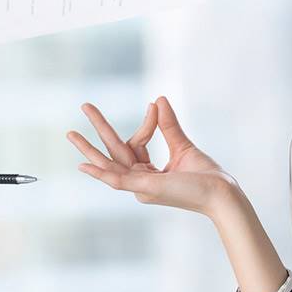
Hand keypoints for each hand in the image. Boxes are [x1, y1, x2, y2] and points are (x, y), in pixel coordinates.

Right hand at [67, 97, 237, 217]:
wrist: (221, 192)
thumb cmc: (206, 176)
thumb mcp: (182, 145)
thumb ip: (168, 125)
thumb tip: (158, 99)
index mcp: (149, 173)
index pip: (136, 143)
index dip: (146, 124)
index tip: (154, 106)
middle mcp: (141, 182)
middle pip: (114, 151)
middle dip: (99, 129)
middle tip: (84, 105)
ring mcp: (141, 187)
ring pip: (109, 165)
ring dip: (89, 149)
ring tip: (70, 133)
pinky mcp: (145, 189)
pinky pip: (117, 180)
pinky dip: (100, 173)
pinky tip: (83, 165)